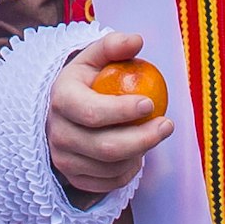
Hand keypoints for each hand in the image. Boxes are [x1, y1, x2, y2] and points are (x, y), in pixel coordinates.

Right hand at [47, 30, 177, 198]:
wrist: (61, 111)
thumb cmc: (84, 82)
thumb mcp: (94, 58)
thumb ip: (113, 46)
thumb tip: (137, 40)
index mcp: (61, 100)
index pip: (92, 113)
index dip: (123, 111)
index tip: (150, 102)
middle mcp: (57, 133)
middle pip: (105, 147)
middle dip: (143, 139)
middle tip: (167, 125)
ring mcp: (64, 159)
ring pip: (110, 168)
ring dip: (139, 154)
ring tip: (153, 134)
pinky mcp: (74, 178)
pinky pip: (109, 183)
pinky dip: (129, 171)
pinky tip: (138, 153)